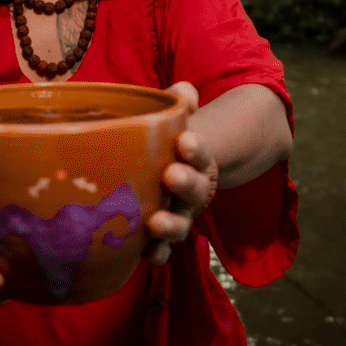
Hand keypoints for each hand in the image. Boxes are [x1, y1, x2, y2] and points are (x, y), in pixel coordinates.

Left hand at [145, 82, 217, 266]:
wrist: (174, 167)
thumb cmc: (168, 140)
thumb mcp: (176, 118)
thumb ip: (180, 102)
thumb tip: (183, 90)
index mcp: (195, 159)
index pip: (199, 153)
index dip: (196, 149)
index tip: (186, 140)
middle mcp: (191, 189)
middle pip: (194, 190)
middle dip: (185, 183)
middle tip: (170, 175)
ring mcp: (177, 214)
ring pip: (179, 224)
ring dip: (170, 225)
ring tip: (155, 223)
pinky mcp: (161, 235)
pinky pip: (162, 249)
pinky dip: (157, 254)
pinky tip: (145, 254)